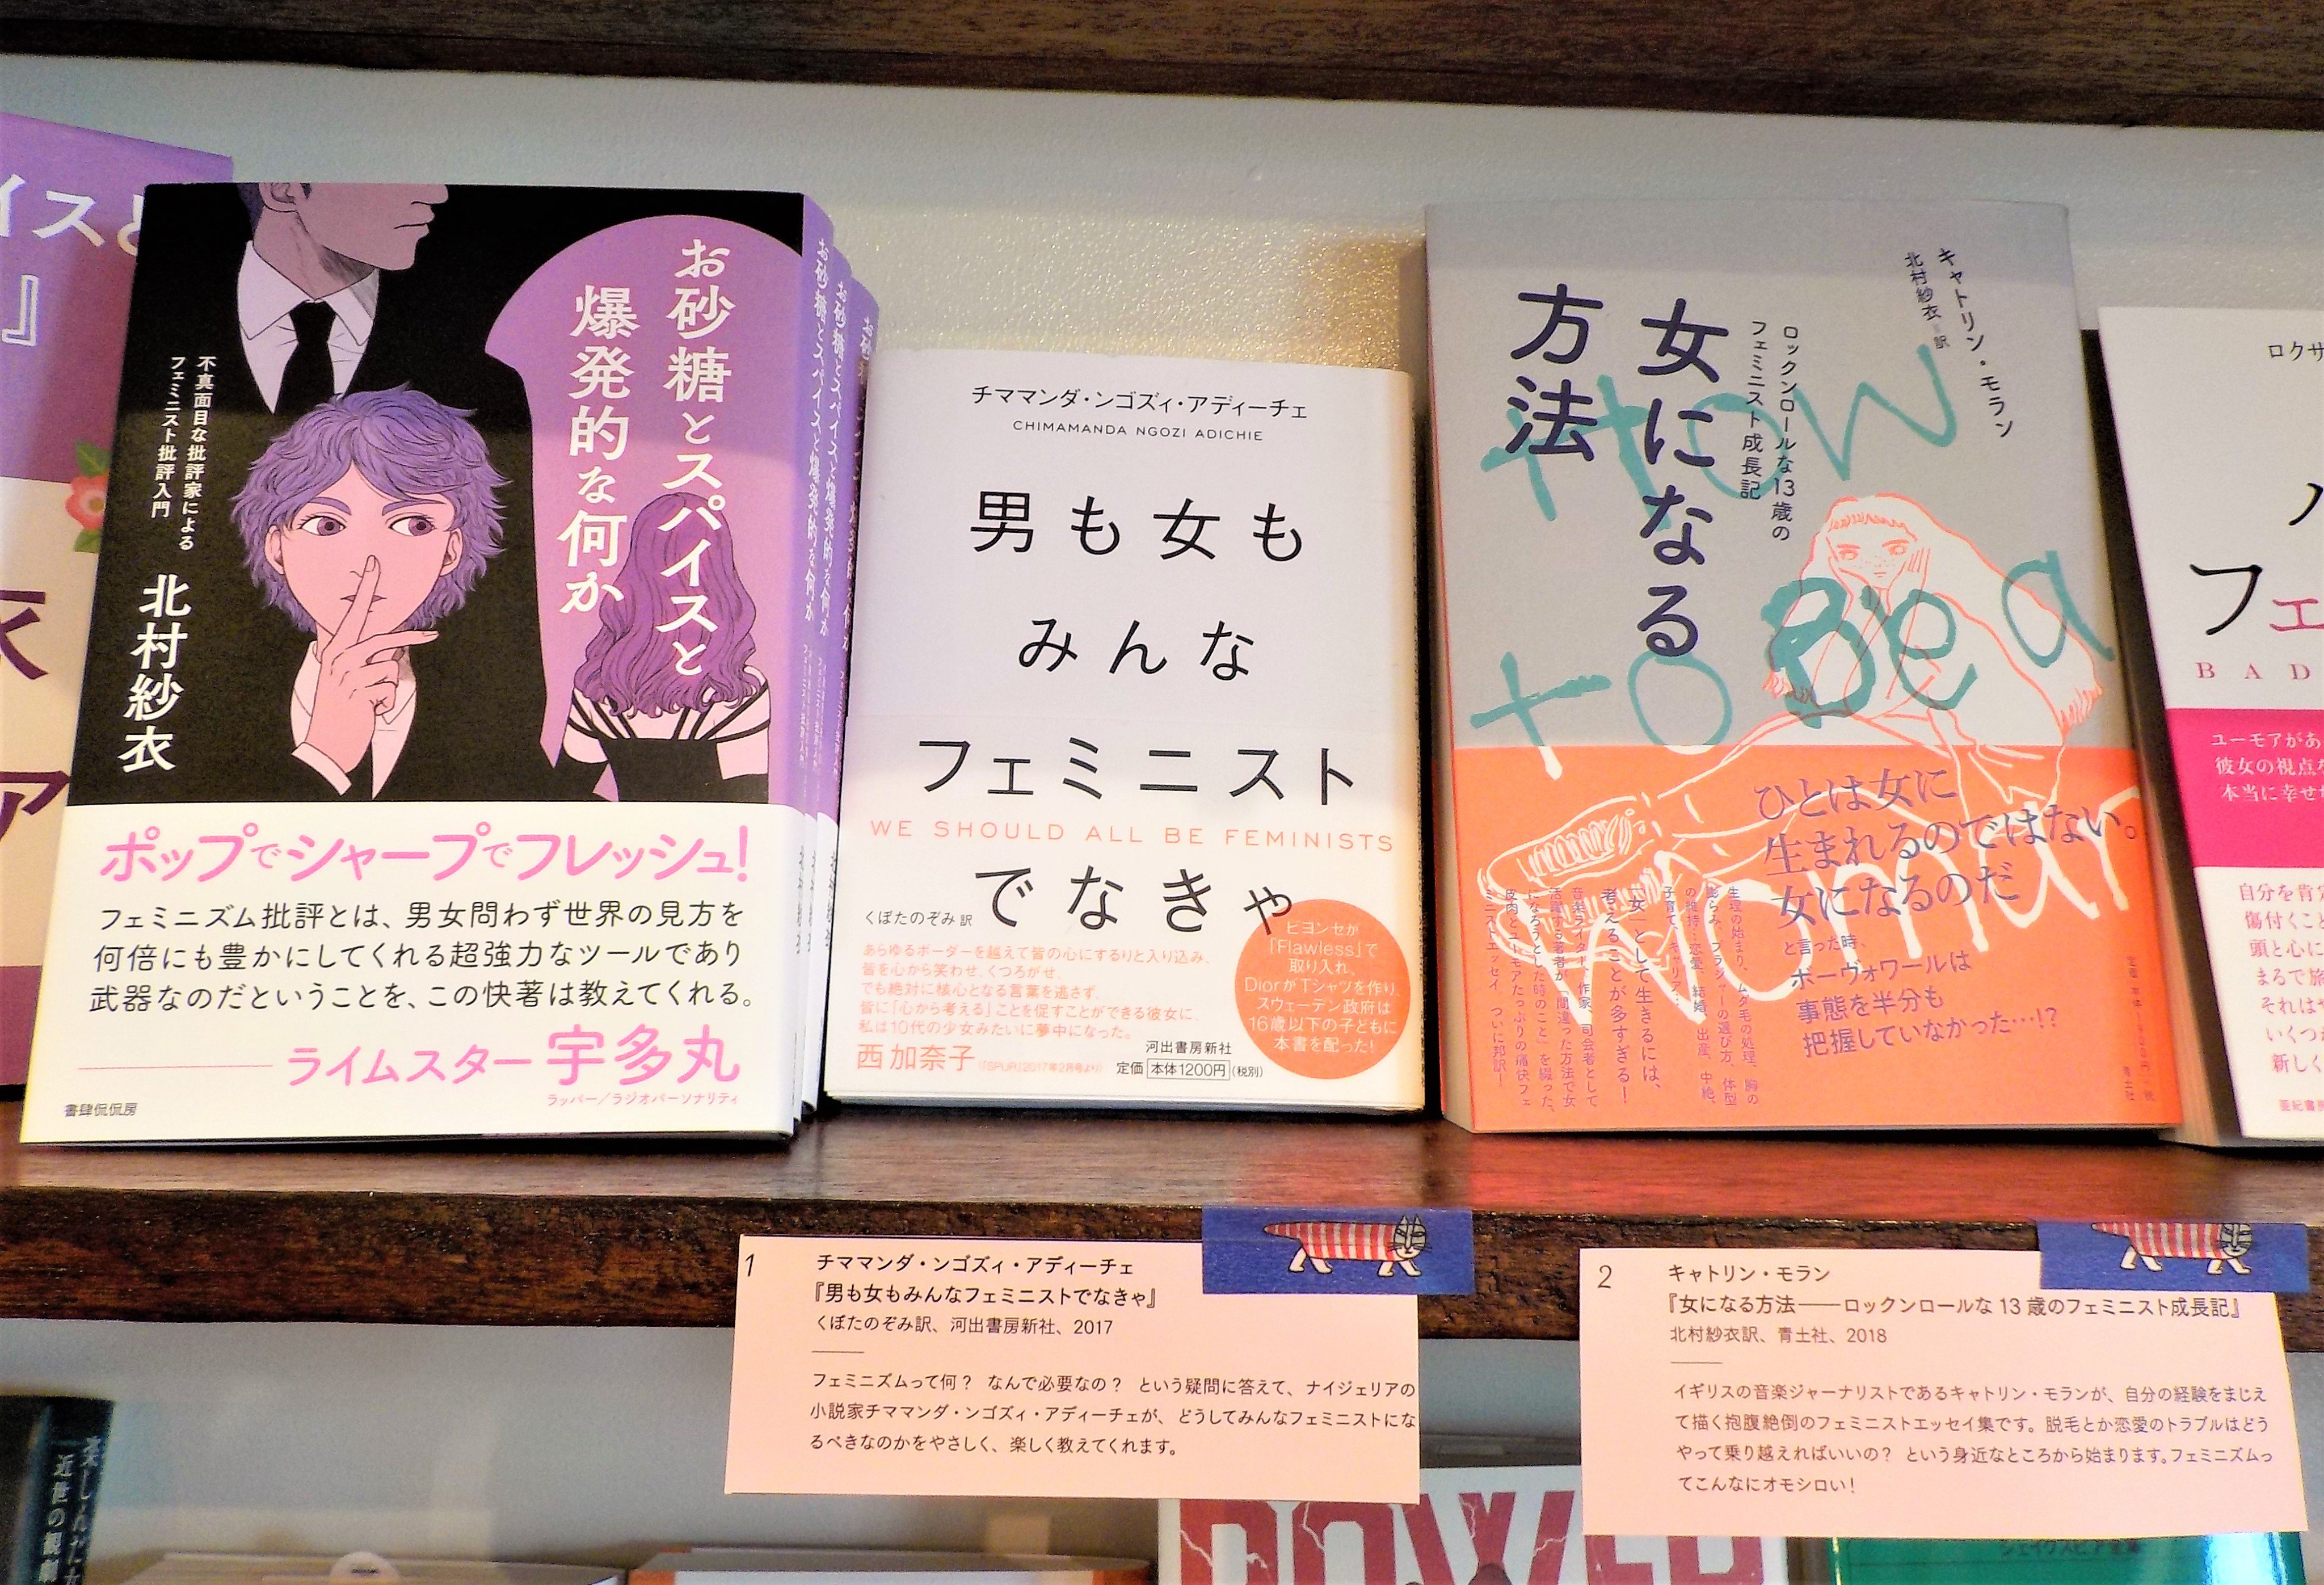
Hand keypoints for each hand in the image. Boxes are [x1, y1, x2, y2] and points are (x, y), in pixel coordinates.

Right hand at [299, 555, 435, 776]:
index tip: (375, 562)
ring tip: (370, 698)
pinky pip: (389, 689)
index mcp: (334, 649)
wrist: (328, 741)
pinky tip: (369, 709)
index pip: (352, 613)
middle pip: (382, 639)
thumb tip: (393, 643)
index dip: (366, 588)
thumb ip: (363, 655)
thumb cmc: (341, 705)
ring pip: (390, 668)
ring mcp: (347, 675)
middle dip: (409, 636)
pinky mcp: (359, 693)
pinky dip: (385, 701)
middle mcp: (338, 657)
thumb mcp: (346, 676)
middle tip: (433, 635)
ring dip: (387, 686)